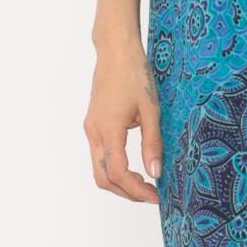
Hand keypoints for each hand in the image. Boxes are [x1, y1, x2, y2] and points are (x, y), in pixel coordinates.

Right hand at [85, 38, 161, 201]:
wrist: (115, 51)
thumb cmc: (134, 74)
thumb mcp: (151, 109)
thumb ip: (153, 143)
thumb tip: (156, 172)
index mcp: (109, 129)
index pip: (118, 173)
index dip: (136, 190)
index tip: (155, 196)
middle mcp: (94, 132)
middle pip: (103, 178)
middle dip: (126, 192)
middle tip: (151, 195)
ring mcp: (91, 129)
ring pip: (99, 168)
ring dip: (119, 182)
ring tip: (144, 182)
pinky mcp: (93, 124)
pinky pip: (99, 156)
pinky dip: (114, 168)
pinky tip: (134, 166)